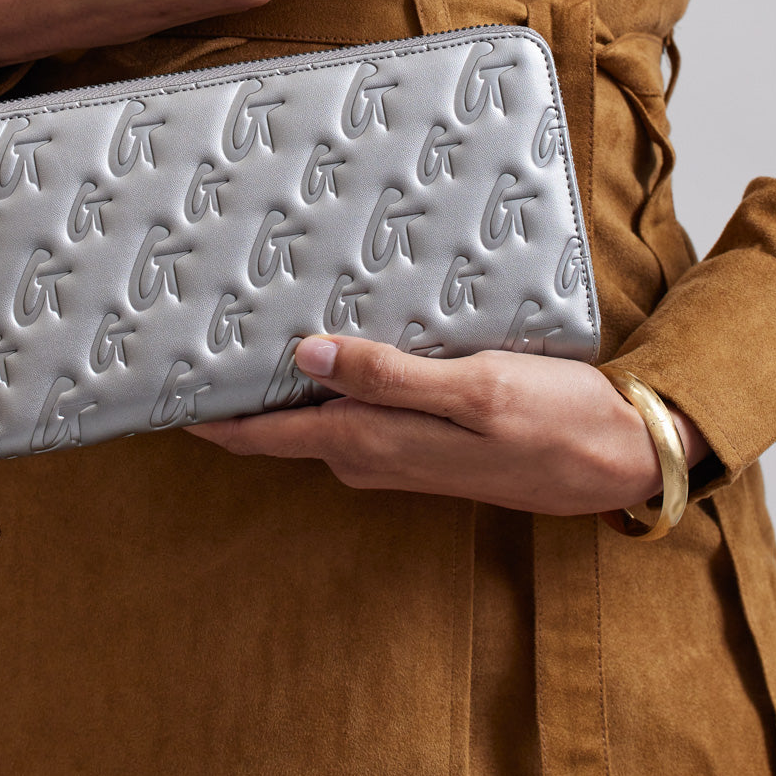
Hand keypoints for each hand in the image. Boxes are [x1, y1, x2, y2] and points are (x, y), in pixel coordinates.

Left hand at [187, 335, 709, 515]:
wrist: (617, 455)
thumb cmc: (552, 419)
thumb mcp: (472, 390)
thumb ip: (386, 376)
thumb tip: (304, 353)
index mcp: (370, 443)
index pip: (260, 433)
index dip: (204, 413)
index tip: (158, 381)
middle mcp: (369, 455)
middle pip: (277, 423)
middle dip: (233, 386)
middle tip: (192, 327)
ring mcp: (394, 452)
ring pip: (313, 412)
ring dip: (279, 377)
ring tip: (244, 319)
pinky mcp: (420, 440)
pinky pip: (352, 408)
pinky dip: (327, 377)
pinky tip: (326, 340)